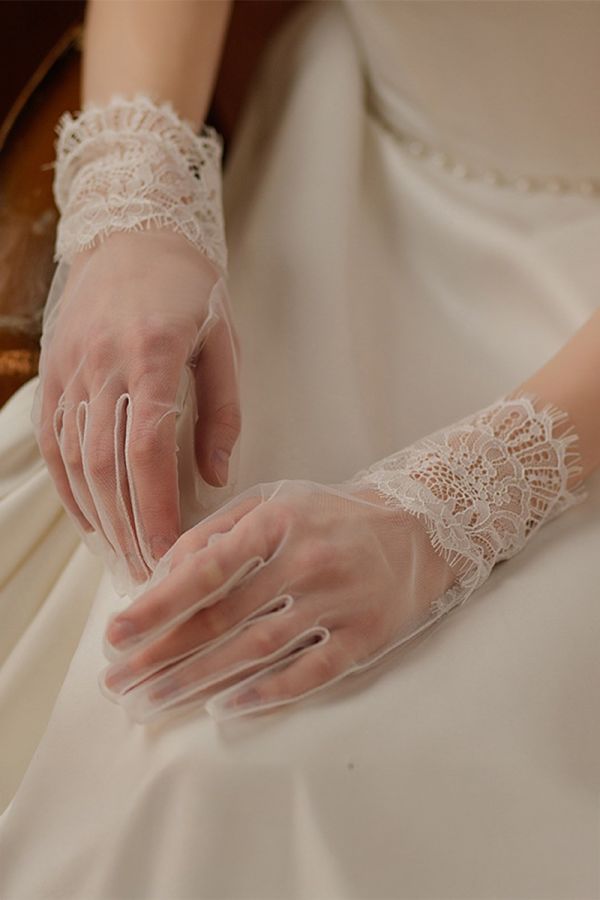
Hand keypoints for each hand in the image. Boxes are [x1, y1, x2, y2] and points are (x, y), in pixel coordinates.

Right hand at [32, 229, 240, 592]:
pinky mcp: (54, 372)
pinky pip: (53, 440)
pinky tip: (88, 517)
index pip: (146, 449)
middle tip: (149, 571)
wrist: (132, 234)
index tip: (168, 551)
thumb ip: (222, 412)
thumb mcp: (223, 341)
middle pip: (105, 464)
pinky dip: (68, 485)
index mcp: (152, 355)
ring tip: (122, 555)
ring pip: (74, 458)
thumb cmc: (188, 288)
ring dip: (97, 515)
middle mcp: (102, 364)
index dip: (154, 507)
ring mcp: (71, 369)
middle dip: (127, 526)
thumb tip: (215, 477)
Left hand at [99, 393, 586, 722]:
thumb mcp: (273, 502)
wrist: (417, 528)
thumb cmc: (329, 516)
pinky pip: (311, 672)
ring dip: (199, 680)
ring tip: (153, 702)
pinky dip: (267, 693)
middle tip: (119, 684)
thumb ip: (216, 530)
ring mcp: (338, 601)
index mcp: (278, 522)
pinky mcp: (364, 635)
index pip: (206, 568)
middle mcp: (306, 561)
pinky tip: (226, 708)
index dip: (157, 604)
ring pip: (257, 650)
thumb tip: (161, 572)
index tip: (116, 633)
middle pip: (222, 619)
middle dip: (163, 655)